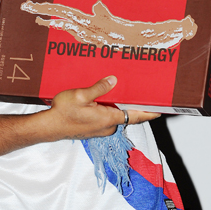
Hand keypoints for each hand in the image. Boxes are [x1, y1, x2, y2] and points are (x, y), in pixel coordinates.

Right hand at [46, 76, 160, 140]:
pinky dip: (108, 109)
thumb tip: (114, 80)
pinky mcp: (93, 129)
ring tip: (119, 92)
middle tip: (139, 92)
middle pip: (126, 115)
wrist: (49, 127)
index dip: (149, 113)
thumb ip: (99, 88)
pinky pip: (106, 118)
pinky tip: (102, 100)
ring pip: (115, 116)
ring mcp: (100, 129)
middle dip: (132, 104)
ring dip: (118, 106)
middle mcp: (107, 126)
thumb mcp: (81, 95)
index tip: (160, 110)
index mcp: (108, 118)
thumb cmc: (64, 113)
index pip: (135, 116)